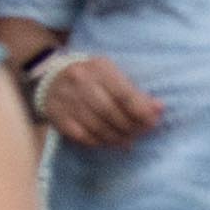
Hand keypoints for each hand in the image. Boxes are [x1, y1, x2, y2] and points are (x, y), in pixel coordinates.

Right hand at [30, 53, 163, 149]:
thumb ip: (135, 93)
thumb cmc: (91, 78)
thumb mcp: (112, 76)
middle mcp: (80, 81)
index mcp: (99, 67)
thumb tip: (159, 109)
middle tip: (141, 134)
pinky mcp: (58, 117)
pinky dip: (100, 142)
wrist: (50, 79)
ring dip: (117, 137)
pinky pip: (83, 136)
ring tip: (128, 141)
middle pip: (111, 112)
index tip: (153, 122)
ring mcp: (67, 100)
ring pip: (98, 126)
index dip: (140, 111)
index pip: (123, 93)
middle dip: (130, 126)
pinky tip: (109, 142)